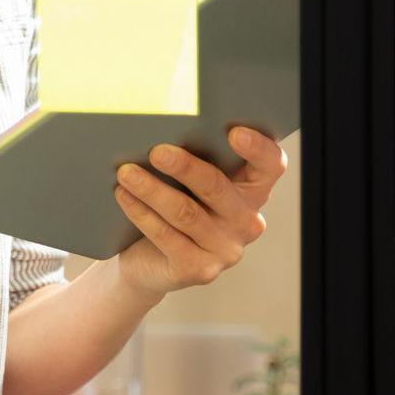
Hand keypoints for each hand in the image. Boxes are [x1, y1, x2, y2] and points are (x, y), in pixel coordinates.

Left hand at [111, 127, 288, 298]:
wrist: (149, 261)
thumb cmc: (172, 203)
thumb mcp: (187, 181)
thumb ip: (194, 157)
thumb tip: (165, 125)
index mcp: (252, 191)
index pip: (270, 166)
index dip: (258, 148)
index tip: (234, 131)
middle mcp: (246, 222)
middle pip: (218, 187)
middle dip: (185, 167)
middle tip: (156, 151)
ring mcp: (225, 250)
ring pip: (186, 213)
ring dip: (152, 190)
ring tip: (125, 173)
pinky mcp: (199, 270)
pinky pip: (167, 237)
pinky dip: (142, 213)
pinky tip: (124, 196)